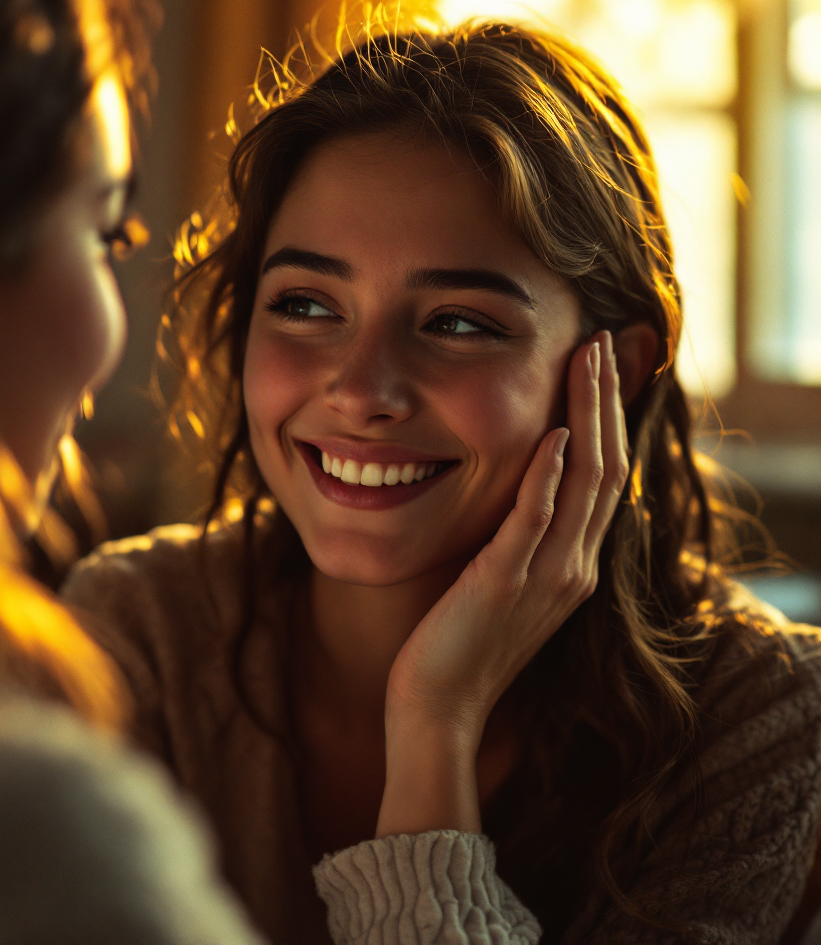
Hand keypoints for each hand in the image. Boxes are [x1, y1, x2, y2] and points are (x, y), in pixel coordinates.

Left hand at [376, 331, 628, 835]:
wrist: (437, 704)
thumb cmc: (458, 638)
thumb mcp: (500, 577)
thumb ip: (519, 533)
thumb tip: (517, 480)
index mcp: (572, 563)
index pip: (604, 475)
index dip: (607, 417)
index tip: (599, 364)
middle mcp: (574, 567)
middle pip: (607, 467)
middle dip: (607, 399)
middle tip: (603, 341)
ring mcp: (546, 578)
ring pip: (584, 483)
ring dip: (587, 416)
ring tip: (586, 360)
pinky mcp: (506, 584)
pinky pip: (534, 521)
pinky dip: (546, 474)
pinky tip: (549, 431)